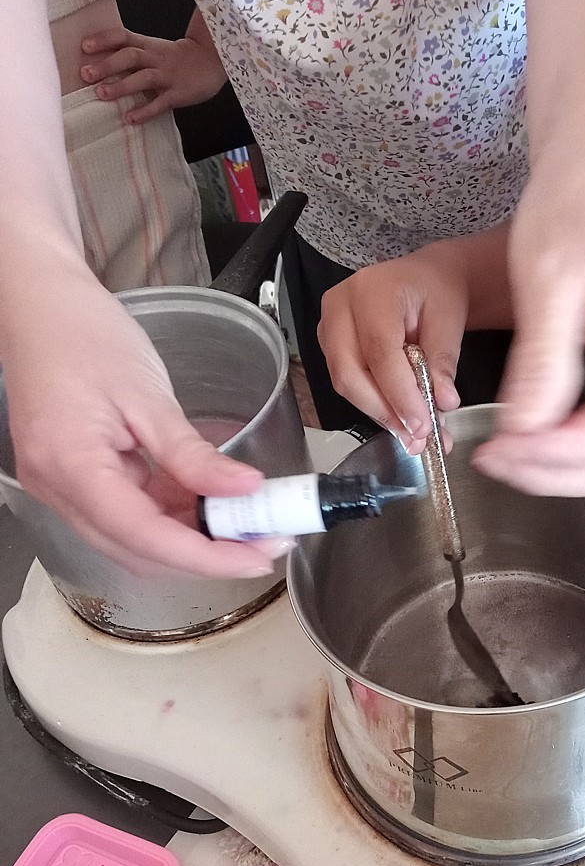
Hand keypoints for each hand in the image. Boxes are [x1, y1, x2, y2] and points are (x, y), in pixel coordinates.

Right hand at [4, 275, 272, 578]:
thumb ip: (194, 454)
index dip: (206, 557)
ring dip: (190, 539)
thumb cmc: (83, 335)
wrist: (38, 307)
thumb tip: (244, 490)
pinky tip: (208, 503)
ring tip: (245, 522)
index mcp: (70, 467)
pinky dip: (169, 516)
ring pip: (134, 540)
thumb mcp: (148, 396)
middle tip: (264, 541)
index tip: (257, 557)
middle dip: (206, 554)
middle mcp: (58, 489)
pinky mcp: (73, 480)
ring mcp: (61, 488)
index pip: (145, 537)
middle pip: (139, 550)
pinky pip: (126, 514)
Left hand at [79, 25, 226, 124]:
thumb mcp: (155, 48)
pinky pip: (161, 103)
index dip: (103, 40)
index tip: (83, 47)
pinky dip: (145, 111)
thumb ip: (133, 53)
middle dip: (107, 65)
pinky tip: (130, 119)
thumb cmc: (177, 58)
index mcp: (148, 45)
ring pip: (143, 78)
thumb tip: (101, 61)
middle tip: (86, 74)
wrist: (211, 61)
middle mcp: (156, 58)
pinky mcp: (179, 94)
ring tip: (101, 95)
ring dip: (121, 86)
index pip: (123, 37)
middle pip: (130, 56)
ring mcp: (168, 76)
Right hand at [319, 235, 504, 452]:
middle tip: (416, 435)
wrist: (424, 279)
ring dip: (379, 413)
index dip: (399, 393)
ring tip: (412, 433)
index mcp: (371, 290)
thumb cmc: (435, 291)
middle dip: (384, 410)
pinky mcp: (330, 344)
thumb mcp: (449, 320)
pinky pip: (348, 382)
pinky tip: (399, 417)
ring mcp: (329, 325)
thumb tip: (442, 402)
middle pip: (350, 372)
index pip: (379, 351)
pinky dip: (374, 403)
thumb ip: (443, 362)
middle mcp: (340, 306)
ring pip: (345, 382)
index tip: (421, 423)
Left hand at [473, 164, 584, 496]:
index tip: (499, 451)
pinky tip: (531, 433)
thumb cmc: (573, 202)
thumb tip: (523, 431)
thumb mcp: (549, 275)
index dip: (559, 455)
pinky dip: (574, 446)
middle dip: (562, 472)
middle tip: (497, 459)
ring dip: (568, 467)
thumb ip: (543, 358)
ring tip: (508, 451)